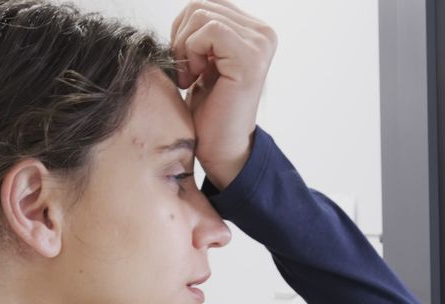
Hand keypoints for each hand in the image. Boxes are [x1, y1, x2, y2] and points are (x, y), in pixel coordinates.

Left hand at [170, 0, 276, 189]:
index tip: (187, 63)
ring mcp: (260, 43)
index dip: (183, 30)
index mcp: (253, 30)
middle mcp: (263, 33)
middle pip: (199, 5)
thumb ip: (201, 32)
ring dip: (185, 49)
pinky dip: (192, 53)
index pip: (204, 3)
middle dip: (181, 38)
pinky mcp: (251, 56)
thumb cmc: (209, 110)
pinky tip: (196, 78)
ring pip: (200, 15)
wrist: (220, 149)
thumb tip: (186, 10)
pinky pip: (209, 30)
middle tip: (187, 72)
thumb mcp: (203, 60)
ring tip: (192, 77)